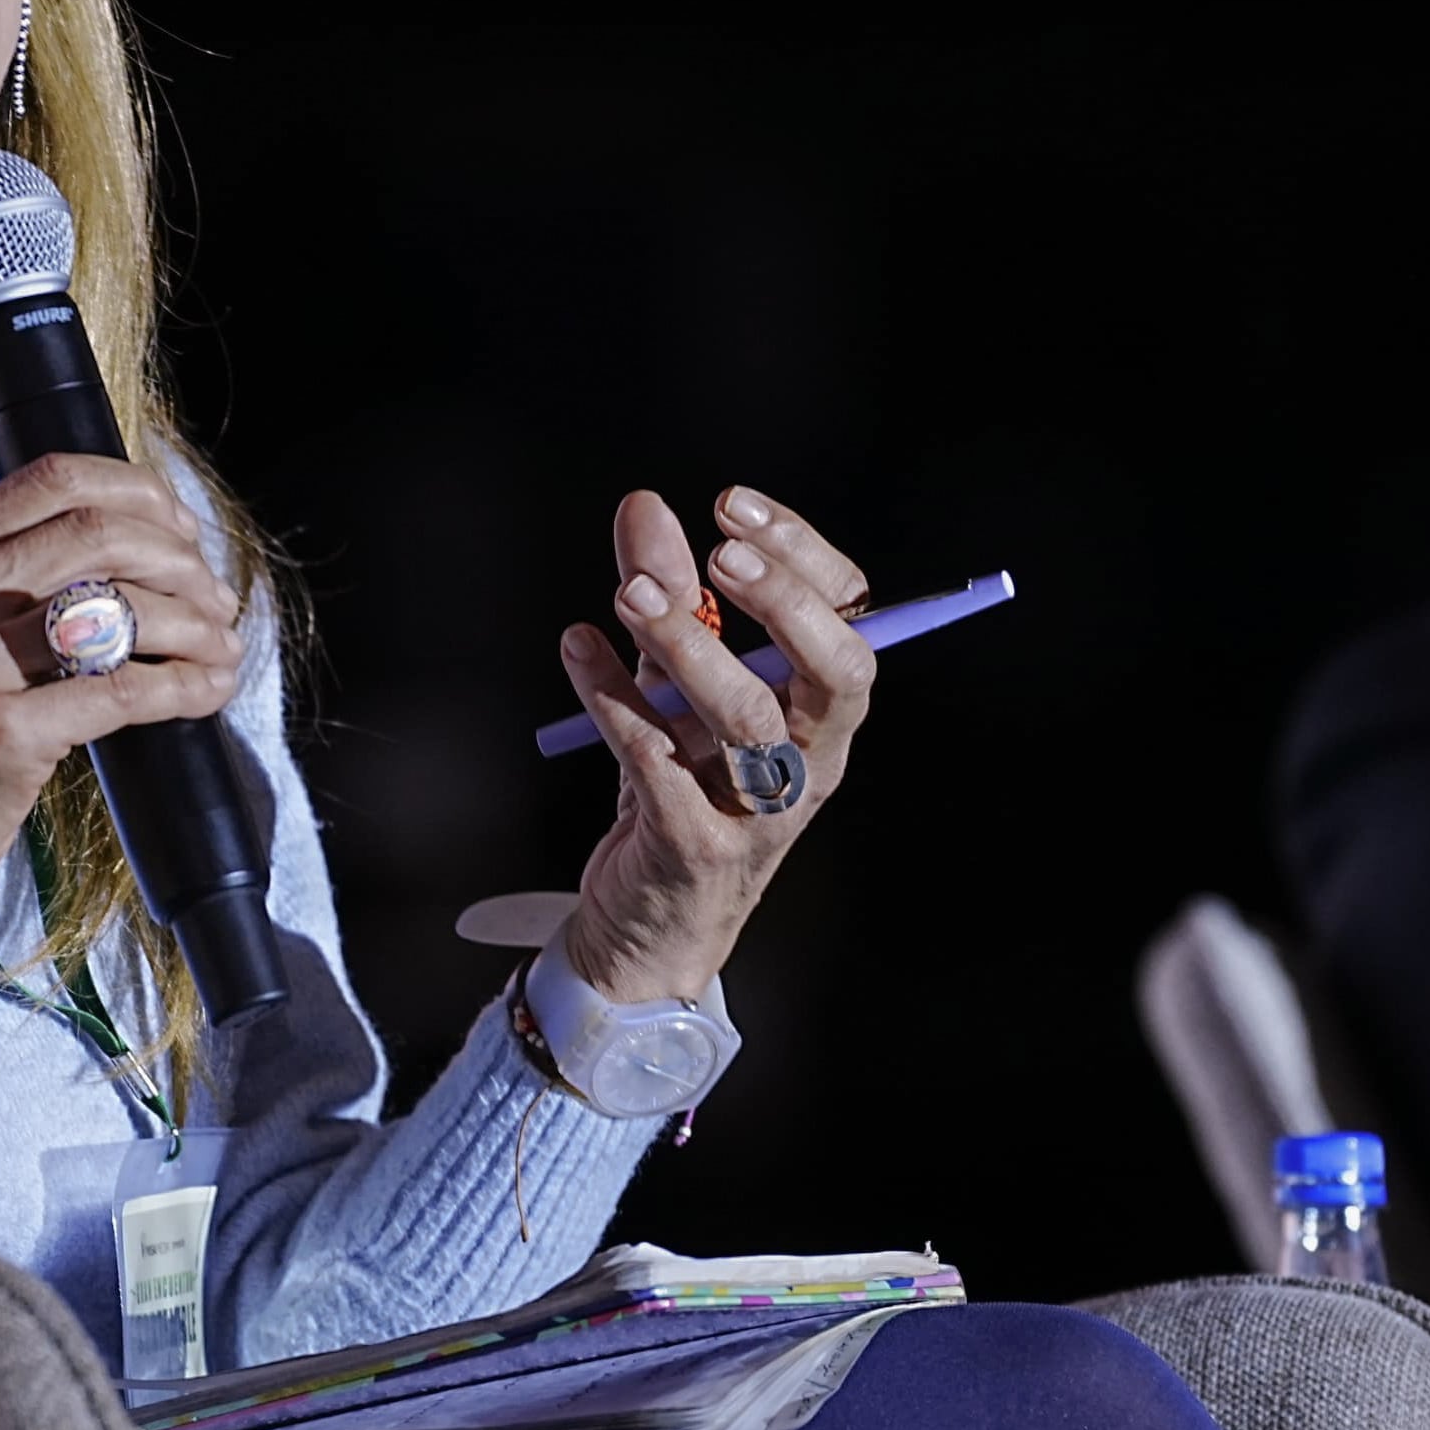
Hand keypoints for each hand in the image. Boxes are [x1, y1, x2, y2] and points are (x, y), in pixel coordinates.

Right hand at [0, 454, 245, 989]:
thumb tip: (118, 558)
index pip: (55, 479)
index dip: (141, 496)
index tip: (182, 533)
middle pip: (100, 532)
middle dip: (182, 562)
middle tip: (215, 600)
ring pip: (122, 605)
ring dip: (197, 624)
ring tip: (222, 649)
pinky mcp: (4, 733)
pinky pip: (126, 688)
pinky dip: (185, 684)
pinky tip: (207, 691)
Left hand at [554, 486, 874, 1006]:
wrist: (650, 923)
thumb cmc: (680, 790)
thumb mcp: (674, 686)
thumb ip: (667, 597)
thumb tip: (644, 506)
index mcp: (821, 715)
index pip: (849, 618)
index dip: (802, 556)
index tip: (733, 506)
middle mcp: (808, 762)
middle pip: (832, 673)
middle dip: (783, 604)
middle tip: (718, 552)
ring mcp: (758, 812)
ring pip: (747, 723)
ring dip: (688, 650)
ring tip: (631, 596)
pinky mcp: (695, 847)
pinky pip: (658, 765)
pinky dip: (616, 700)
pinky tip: (580, 650)